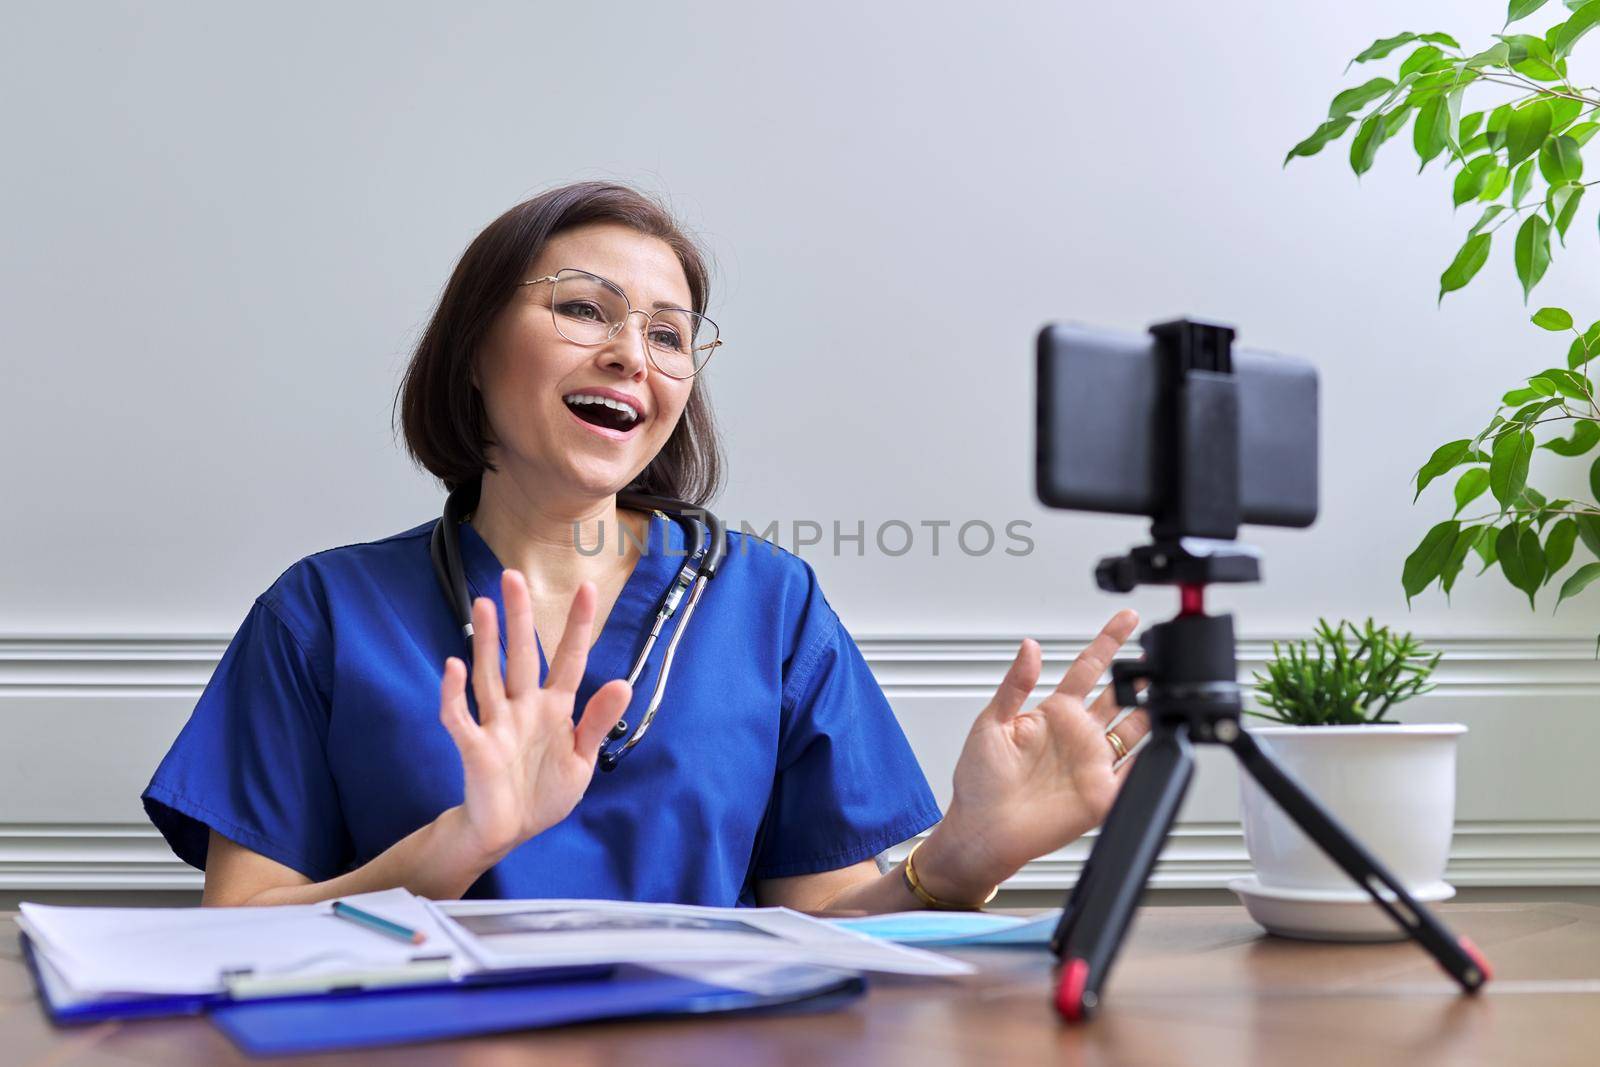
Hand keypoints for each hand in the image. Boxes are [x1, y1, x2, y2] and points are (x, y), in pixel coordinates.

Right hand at [436, 570, 631, 861]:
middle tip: (512, 576)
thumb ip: (597, 722)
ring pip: (490, 674)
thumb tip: (623, 683)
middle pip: (522, 655)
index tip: (589, 589)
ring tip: (482, 604)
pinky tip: (454, 666)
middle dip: (518, 617)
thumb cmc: (543, 794)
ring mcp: (497, 723)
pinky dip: (454, 692)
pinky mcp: (474, 746)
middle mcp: (523, 707)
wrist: (508, 832)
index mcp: (555, 709)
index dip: (578, 626)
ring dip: (485, 641)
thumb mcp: (581, 761)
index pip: (569, 660)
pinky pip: (459, 715)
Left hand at [919, 610, 1148, 899]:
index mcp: (1053, 713)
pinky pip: (1136, 772)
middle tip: (1156, 654)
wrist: (983, 831)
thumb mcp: (990, 723)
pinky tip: (1163, 739)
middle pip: (1119, 695)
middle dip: (1140, 674)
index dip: (1108, 643)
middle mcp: (1078, 735)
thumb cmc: (980, 782)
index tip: (1126, 620)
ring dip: (1152, 708)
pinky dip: (1152, 758)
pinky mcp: (1103, 793)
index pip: (1088, 669)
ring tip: (1166, 686)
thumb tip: (1029, 647)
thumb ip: (1015, 685)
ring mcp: (1093, 762)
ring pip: (1135, 727)